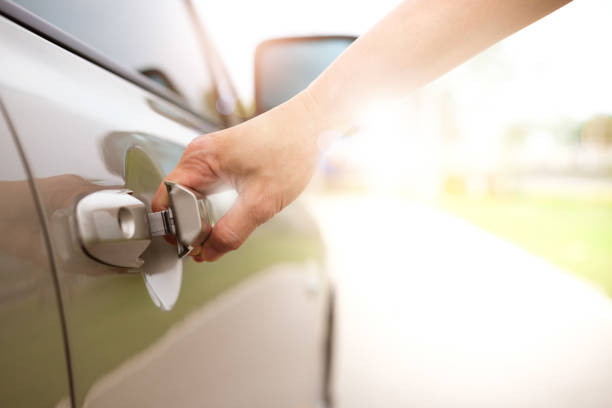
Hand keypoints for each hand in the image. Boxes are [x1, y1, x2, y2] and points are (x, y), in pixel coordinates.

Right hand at [152, 90, 324, 261]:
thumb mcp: (261, 202)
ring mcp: (209, 158)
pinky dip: (207, 209)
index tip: (196, 246)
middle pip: (174, 199)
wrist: (311, 127)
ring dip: (197, 218)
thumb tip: (209, 252)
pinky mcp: (221, 161)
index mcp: (199, 159)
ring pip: (188, 196)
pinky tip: (220, 221)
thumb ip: (232, 232)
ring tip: (213, 235)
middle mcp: (199, 156)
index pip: (167, 201)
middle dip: (185, 227)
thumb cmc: (290, 150)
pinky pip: (203, 190)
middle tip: (205, 246)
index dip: (178, 228)